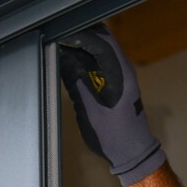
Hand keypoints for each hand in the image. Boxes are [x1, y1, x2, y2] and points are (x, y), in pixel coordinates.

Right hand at [58, 24, 166, 185]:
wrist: (133, 153)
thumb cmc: (113, 136)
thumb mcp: (89, 110)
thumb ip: (76, 81)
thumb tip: (62, 57)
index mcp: (122, 73)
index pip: (101, 40)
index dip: (80, 33)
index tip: (58, 33)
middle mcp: (124, 68)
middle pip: (102, 38)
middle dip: (79, 34)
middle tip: (54, 35)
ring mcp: (121, 73)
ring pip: (100, 46)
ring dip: (81, 44)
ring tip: (57, 44)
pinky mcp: (116, 80)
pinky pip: (99, 59)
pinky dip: (84, 55)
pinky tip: (68, 58)